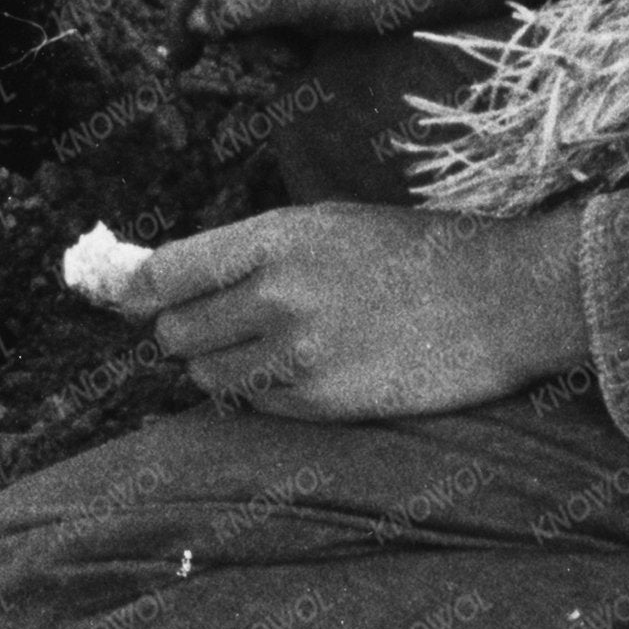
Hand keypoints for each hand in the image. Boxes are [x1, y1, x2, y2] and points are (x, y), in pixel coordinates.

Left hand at [131, 199, 592, 420]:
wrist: (504, 300)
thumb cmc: (414, 254)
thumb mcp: (326, 225)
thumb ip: (243, 251)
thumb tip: (150, 280)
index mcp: (275, 238)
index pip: (163, 273)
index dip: (134, 289)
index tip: (125, 297)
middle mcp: (276, 295)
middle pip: (174, 331)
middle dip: (188, 329)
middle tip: (227, 322)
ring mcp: (297, 355)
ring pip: (205, 374)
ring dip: (223, 365)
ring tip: (275, 345)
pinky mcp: (319, 403)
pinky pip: (252, 404)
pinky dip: (263, 392)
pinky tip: (309, 369)